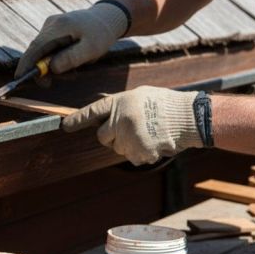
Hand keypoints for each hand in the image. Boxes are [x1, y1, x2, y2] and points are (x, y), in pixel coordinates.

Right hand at [14, 1, 127, 78]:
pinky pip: (47, 47)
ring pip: (41, 50)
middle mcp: (51, 24)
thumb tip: (51, 68)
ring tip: (70, 71)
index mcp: (59, 27)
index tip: (19, 79)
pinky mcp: (54, 29)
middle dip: (39, 69)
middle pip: (36, 50)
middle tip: (49, 84)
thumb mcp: (91, 49)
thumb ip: (71, 58)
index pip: (35, 48)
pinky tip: (69, 62)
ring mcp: (51, 25)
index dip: (25, 64)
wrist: (108, 17)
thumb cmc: (102, 34)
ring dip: (49, 64)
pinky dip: (53, 58)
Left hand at [63, 86, 202, 164]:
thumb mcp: (139, 95)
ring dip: (127, 144)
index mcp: (119, 103)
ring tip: (147, 133)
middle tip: (131, 128)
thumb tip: (104, 115)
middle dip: (112, 135)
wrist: (189, 117)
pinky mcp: (139, 153)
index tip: (65, 126)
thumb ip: (120, 105)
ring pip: (117, 148)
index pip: (92, 112)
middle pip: (102, 137)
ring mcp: (129, 138)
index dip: (77, 120)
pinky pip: (132, 157)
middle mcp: (120, 121)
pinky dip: (140, 153)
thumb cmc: (165, 104)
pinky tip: (153, 142)